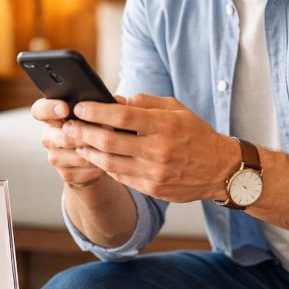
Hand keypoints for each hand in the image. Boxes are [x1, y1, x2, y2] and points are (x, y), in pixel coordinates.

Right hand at [31, 96, 126, 187]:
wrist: (90, 160)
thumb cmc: (92, 129)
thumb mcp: (94, 114)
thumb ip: (102, 105)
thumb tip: (118, 101)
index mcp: (51, 116)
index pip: (40, 110)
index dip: (50, 108)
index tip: (65, 107)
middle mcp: (49, 137)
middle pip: (65, 136)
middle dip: (89, 132)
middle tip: (109, 126)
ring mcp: (56, 158)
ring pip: (79, 154)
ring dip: (99, 149)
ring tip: (116, 143)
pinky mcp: (66, 174)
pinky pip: (87, 169)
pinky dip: (102, 164)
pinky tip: (112, 158)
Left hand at [62, 94, 240, 201]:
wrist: (220, 170)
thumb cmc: (195, 134)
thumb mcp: (176, 110)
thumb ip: (145, 103)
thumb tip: (114, 100)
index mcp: (166, 125)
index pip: (122, 117)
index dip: (96, 112)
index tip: (80, 107)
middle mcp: (160, 150)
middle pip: (110, 142)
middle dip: (83, 132)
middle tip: (67, 125)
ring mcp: (155, 172)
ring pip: (110, 162)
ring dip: (88, 151)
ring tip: (75, 140)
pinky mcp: (152, 188)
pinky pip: (120, 176)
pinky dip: (103, 166)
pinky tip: (93, 156)